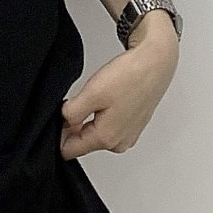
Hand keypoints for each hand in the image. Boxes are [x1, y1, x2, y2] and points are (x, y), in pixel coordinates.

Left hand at [59, 12, 178, 159]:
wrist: (156, 62)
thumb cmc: (131, 76)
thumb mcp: (92, 93)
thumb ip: (71, 113)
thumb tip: (62, 121)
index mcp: (107, 139)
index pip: (69, 150)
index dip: (57, 133)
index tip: (57, 115)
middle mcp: (119, 142)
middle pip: (82, 142)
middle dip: (72, 125)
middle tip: (77, 99)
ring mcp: (127, 135)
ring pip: (94, 133)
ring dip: (87, 118)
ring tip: (95, 95)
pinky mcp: (131, 125)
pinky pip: (107, 125)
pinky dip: (101, 113)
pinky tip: (106, 97)